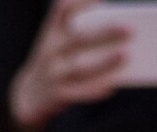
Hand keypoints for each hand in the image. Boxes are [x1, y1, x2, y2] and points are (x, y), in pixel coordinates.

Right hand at [9, 0, 128, 131]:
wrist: (27, 98)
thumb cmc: (54, 68)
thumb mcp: (56, 47)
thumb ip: (79, 39)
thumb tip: (120, 45)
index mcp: (51, 35)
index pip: (62, 10)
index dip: (81, 3)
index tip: (101, 2)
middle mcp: (50, 51)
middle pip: (79, 39)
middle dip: (104, 33)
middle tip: (129, 28)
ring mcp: (53, 74)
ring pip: (81, 68)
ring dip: (104, 62)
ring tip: (125, 55)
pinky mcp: (57, 95)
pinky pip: (79, 92)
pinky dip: (95, 89)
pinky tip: (111, 86)